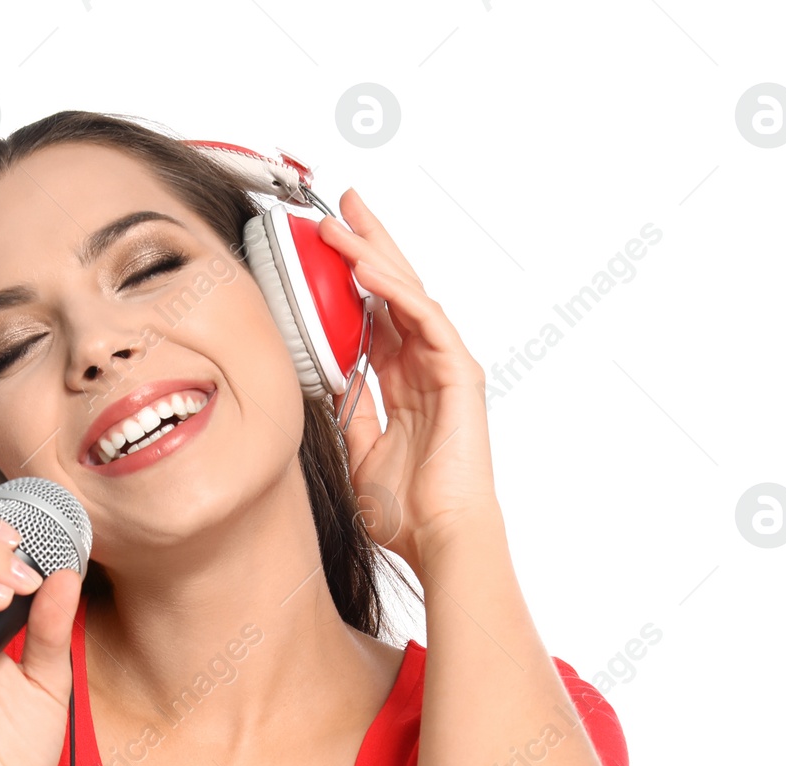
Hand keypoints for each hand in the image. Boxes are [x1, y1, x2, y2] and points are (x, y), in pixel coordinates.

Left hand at [317, 189, 499, 565]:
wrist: (439, 538)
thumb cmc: (409, 510)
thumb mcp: (362, 454)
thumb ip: (353, 415)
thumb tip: (333, 387)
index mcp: (404, 383)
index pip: (378, 315)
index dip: (354, 280)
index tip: (326, 248)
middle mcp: (427, 367)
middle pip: (395, 291)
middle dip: (369, 245)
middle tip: (341, 207)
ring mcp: (446, 366)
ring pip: (409, 293)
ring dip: (374, 256)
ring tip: (341, 224)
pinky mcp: (459, 373)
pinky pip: (424, 317)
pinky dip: (395, 289)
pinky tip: (366, 266)